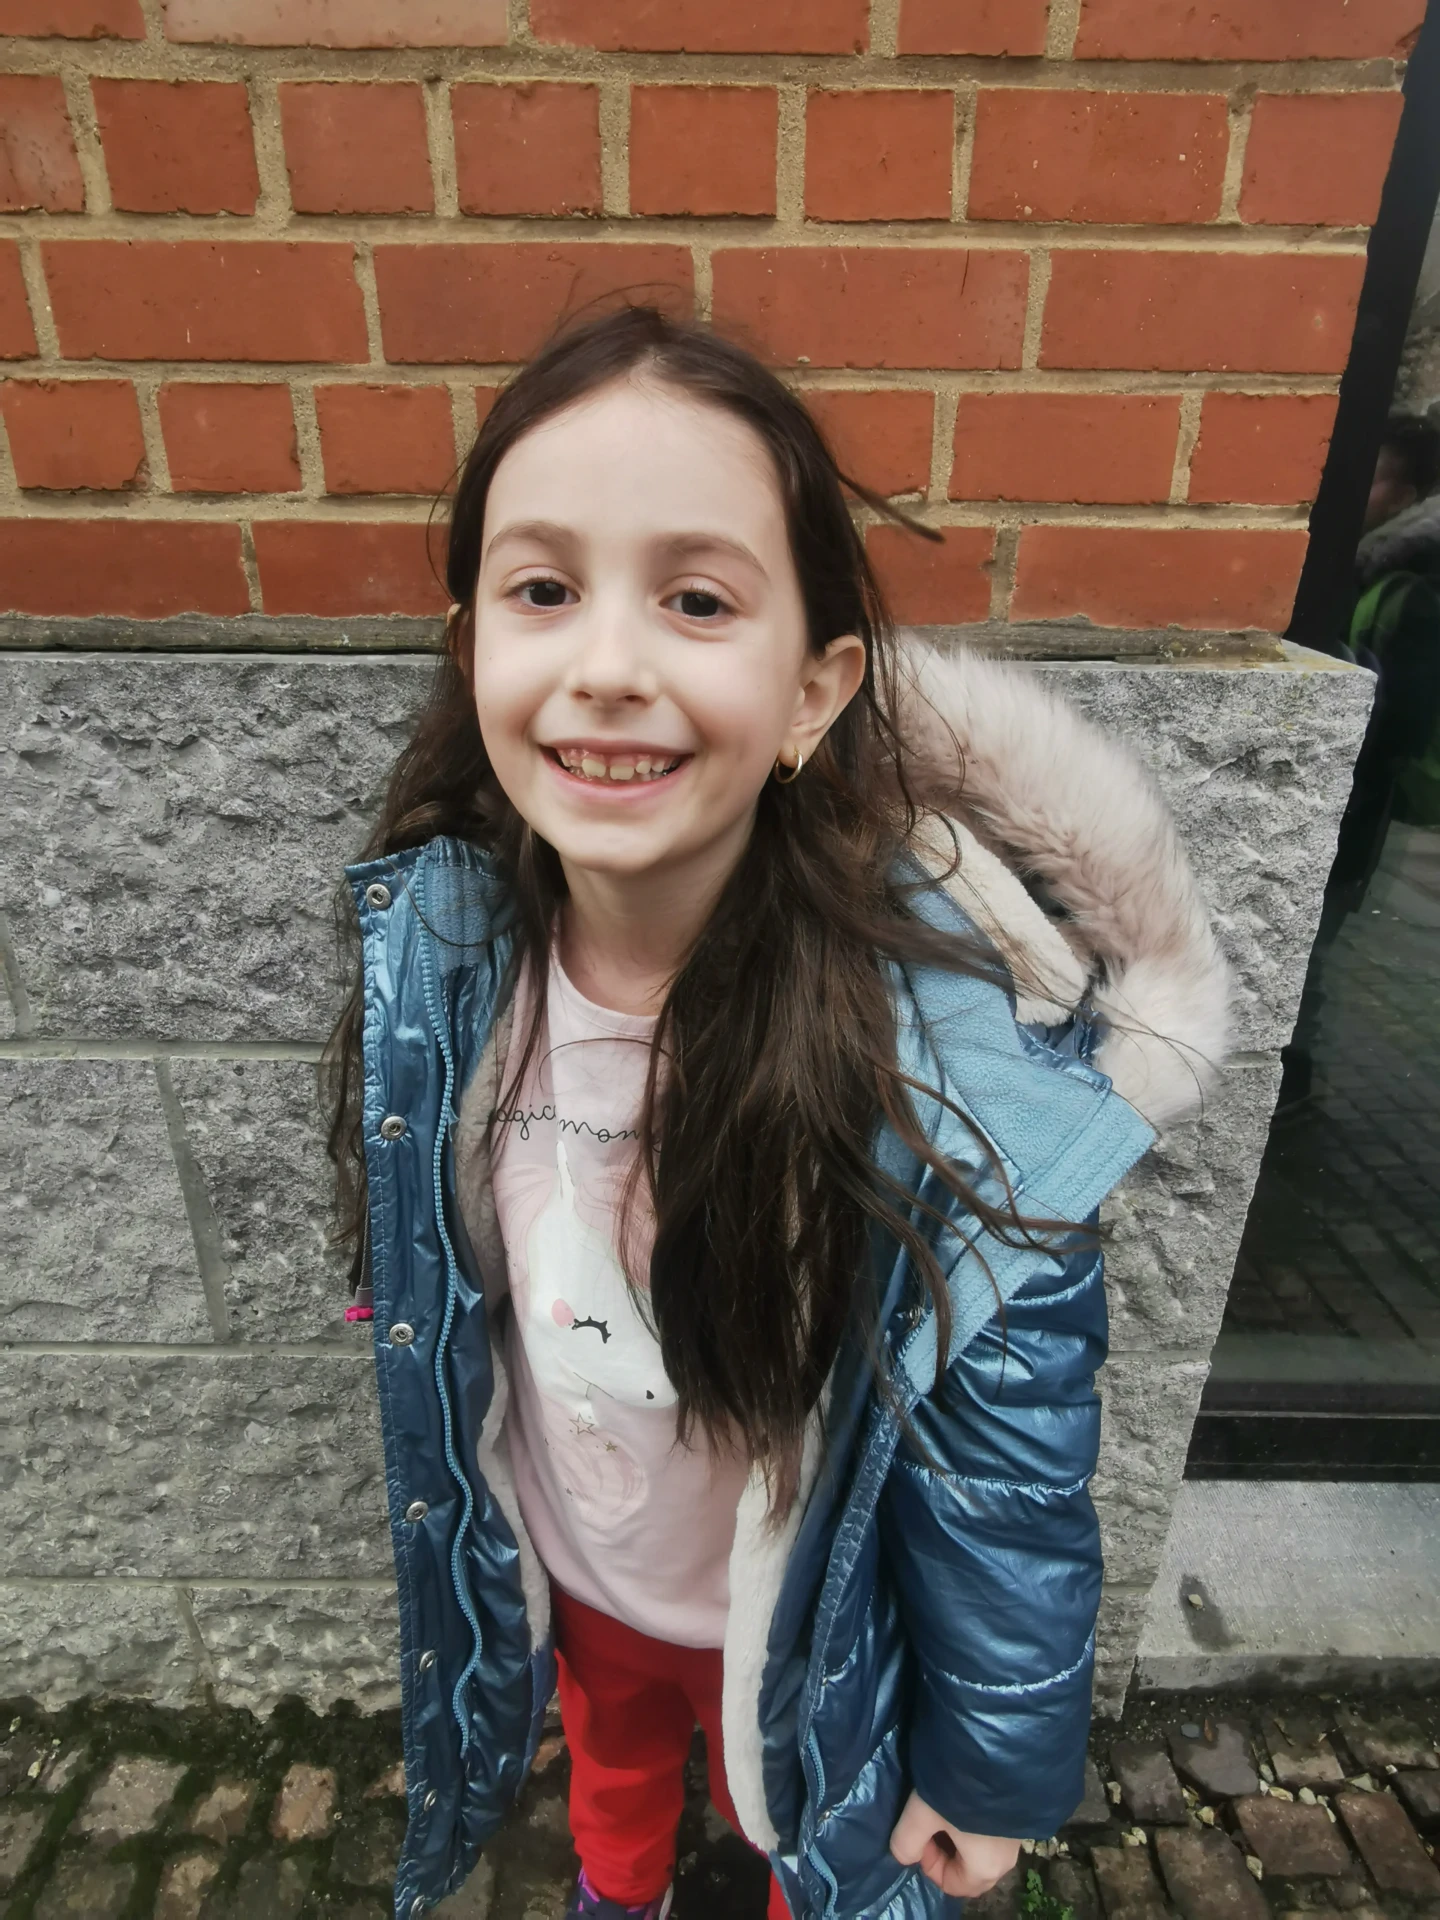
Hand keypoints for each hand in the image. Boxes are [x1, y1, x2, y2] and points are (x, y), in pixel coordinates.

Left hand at [889, 1791, 1020, 1898]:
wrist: (997, 1753)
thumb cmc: (958, 1791)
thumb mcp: (920, 1815)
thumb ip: (906, 1841)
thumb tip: (903, 1854)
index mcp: (985, 1869)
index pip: (953, 1885)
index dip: (929, 1865)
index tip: (921, 1835)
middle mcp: (1005, 1860)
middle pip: (969, 1872)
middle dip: (946, 1854)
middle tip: (930, 1825)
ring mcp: (1015, 1839)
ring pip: (981, 1853)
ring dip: (959, 1838)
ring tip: (943, 1810)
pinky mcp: (1017, 1818)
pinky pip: (992, 1836)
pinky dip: (974, 1827)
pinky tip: (963, 1800)